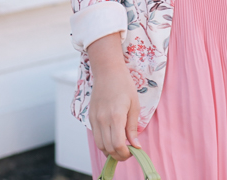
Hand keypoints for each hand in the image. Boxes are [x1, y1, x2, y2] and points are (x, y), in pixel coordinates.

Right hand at [87, 33, 140, 161]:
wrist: (107, 71)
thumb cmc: (124, 85)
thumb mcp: (134, 105)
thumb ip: (133, 127)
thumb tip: (136, 145)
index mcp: (116, 116)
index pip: (117, 145)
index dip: (125, 154)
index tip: (133, 152)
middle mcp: (102, 120)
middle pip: (107, 148)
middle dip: (118, 156)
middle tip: (128, 153)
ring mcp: (95, 119)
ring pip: (100, 145)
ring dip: (110, 151)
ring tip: (121, 148)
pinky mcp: (91, 117)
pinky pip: (96, 136)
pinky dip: (104, 143)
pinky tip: (113, 139)